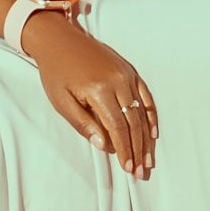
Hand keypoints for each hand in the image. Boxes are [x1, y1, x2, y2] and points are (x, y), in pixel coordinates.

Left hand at [27, 9, 156, 178]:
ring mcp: (126, 74)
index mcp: (99, 90)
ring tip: (148, 159)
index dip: (124, 150)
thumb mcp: (61, 101)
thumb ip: (83, 124)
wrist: (58, 39)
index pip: (117, 127)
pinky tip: (153, 133)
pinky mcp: (128, 70)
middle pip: (133, 123)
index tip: (128, 169)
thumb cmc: (56, 72)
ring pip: (141, 112)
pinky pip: (145, 95)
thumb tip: (104, 146)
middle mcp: (117, 81)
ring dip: (146, 138)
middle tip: (140, 172)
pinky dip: (150, 115)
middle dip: (138, 150)